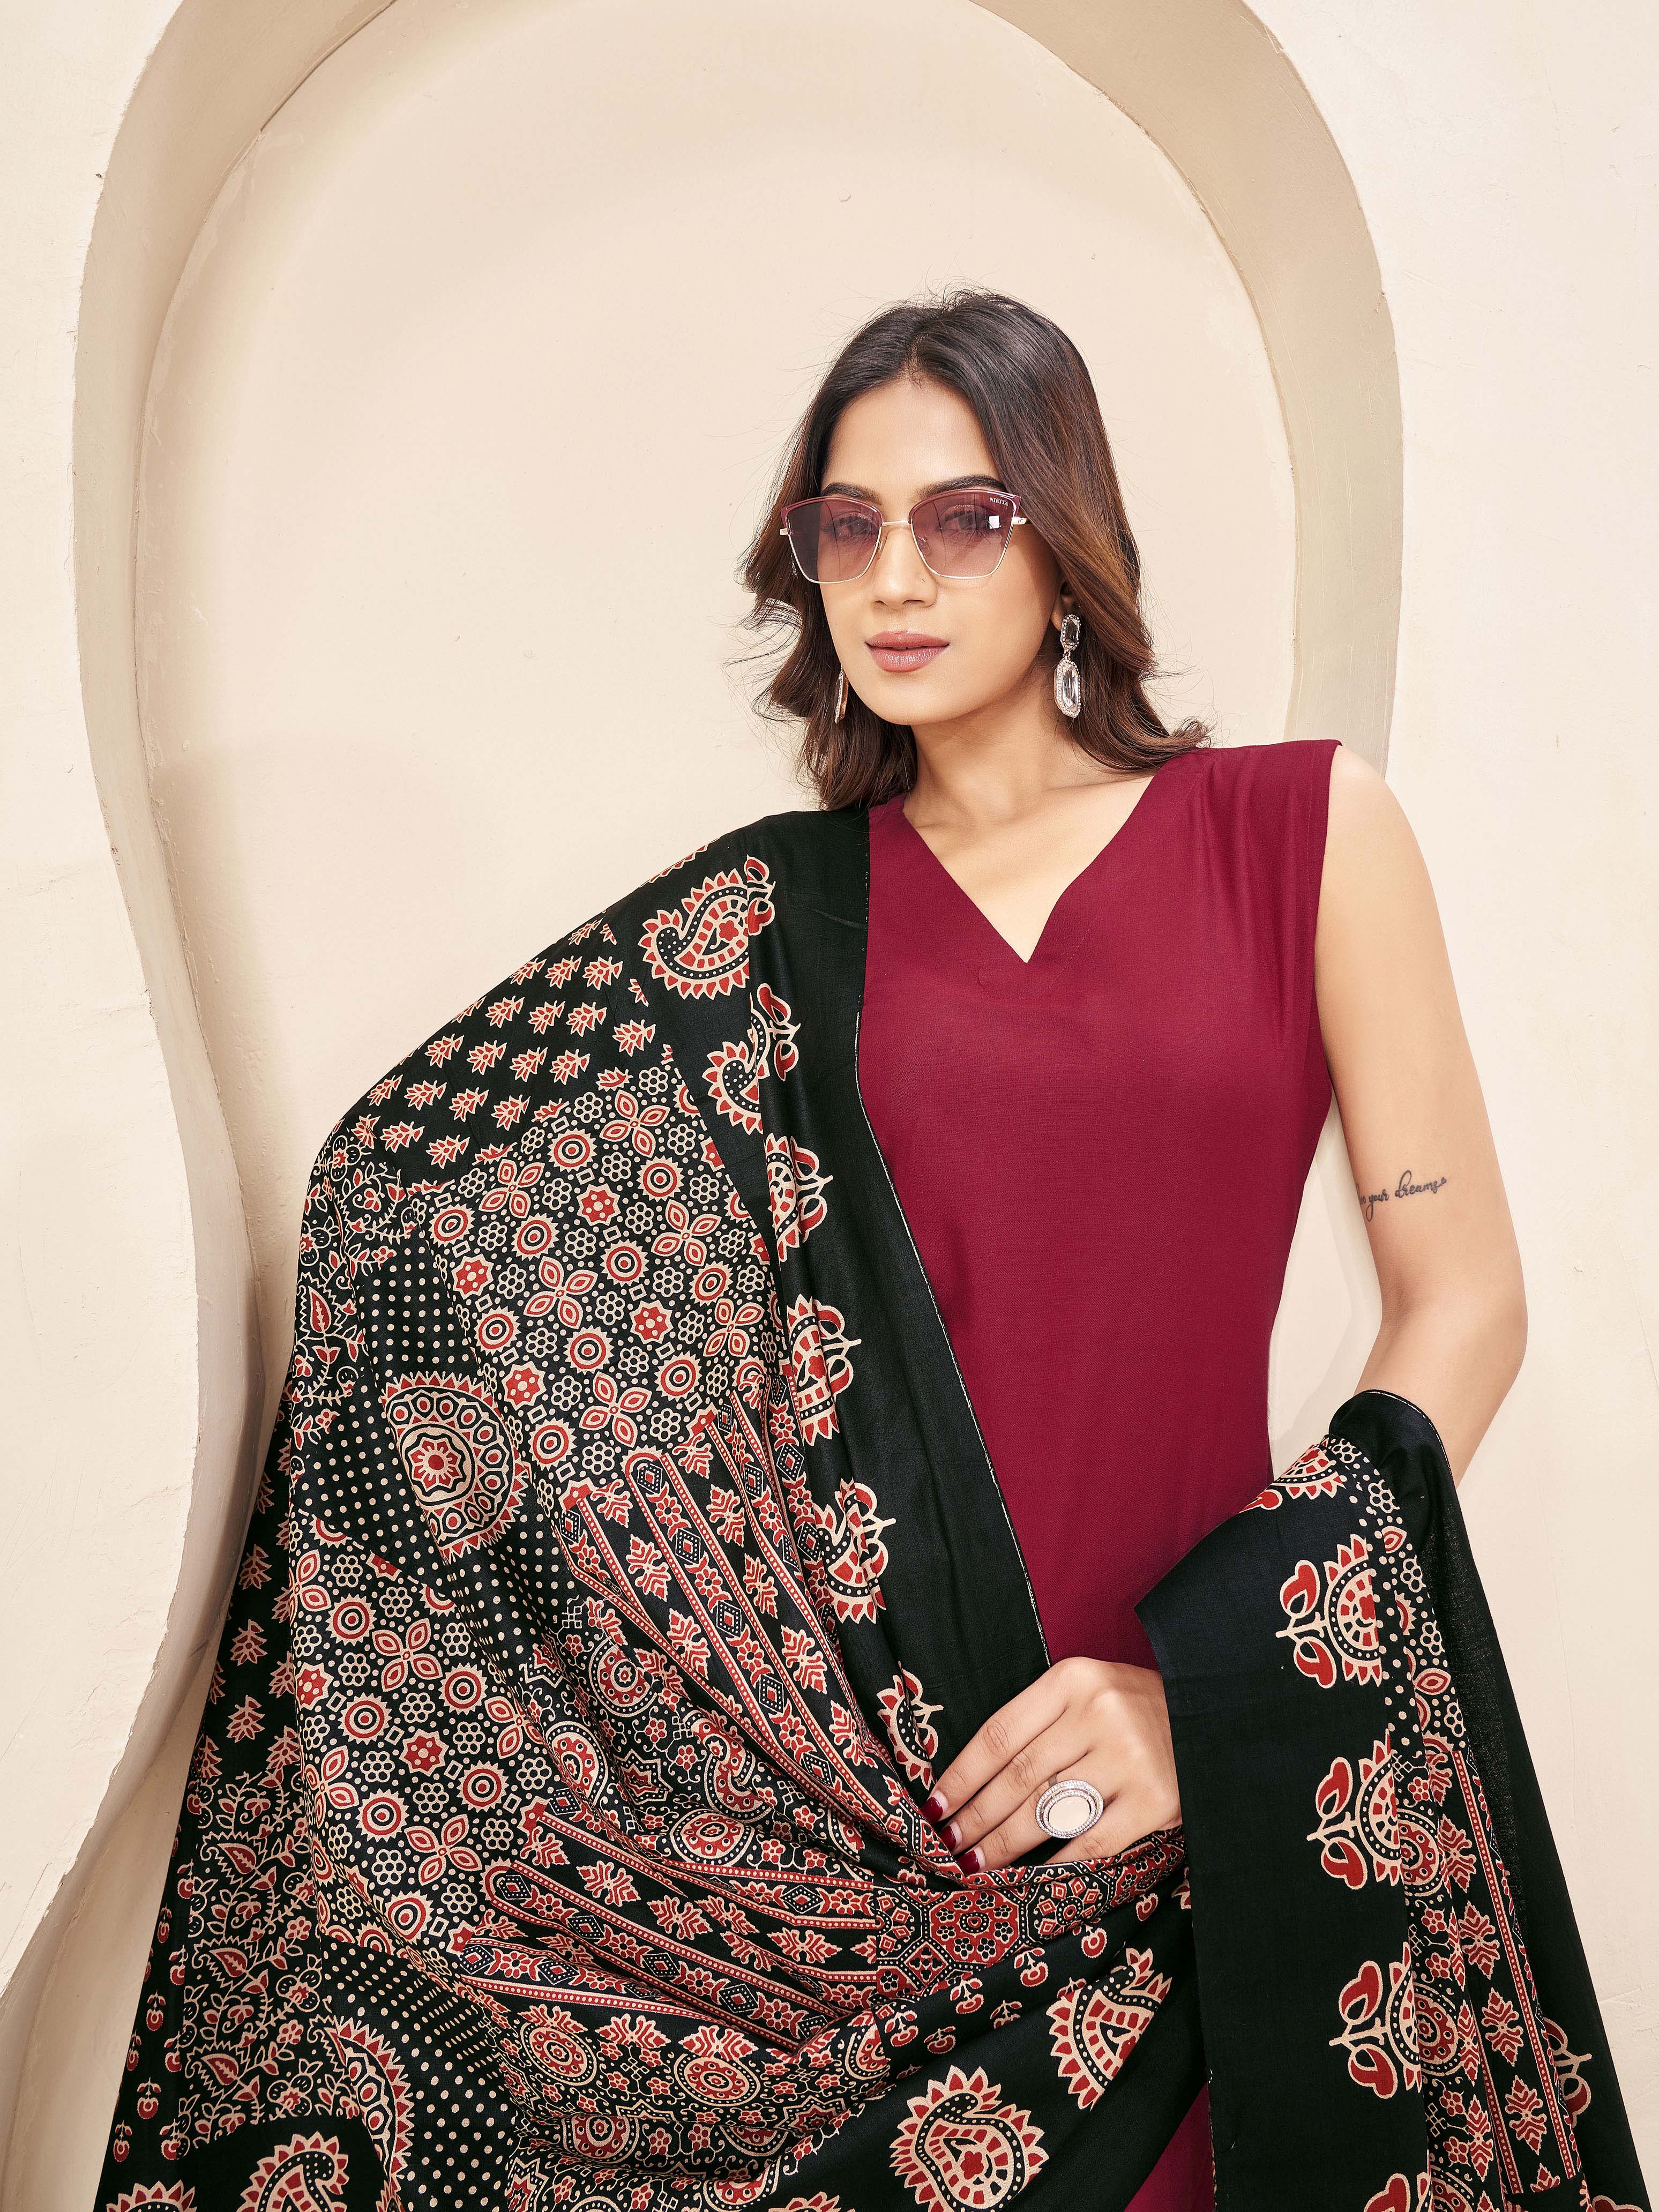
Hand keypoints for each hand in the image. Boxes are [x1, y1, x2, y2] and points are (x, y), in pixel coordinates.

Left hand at [923, 1657, 1179, 1870]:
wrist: (1216, 1717)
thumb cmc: (1137, 1710)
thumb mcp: (1088, 1695)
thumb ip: (1040, 1726)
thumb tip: (973, 1781)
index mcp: (1074, 1680)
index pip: (999, 1734)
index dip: (961, 1775)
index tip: (934, 1805)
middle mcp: (1099, 1713)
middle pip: (1018, 1776)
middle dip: (975, 1816)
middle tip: (946, 1844)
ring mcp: (1128, 1758)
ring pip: (1046, 1811)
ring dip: (1003, 1844)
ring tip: (974, 1864)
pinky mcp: (1154, 1801)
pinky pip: (1090, 1843)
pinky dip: (1054, 1866)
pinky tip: (1027, 1879)